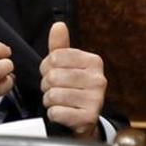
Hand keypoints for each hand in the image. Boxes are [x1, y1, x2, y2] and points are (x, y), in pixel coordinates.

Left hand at [40, 22, 105, 138]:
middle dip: (47, 85)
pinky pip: (56, 112)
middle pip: (52, 76)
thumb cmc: (72, 88)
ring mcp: (96, 100)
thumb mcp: (66, 65)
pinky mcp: (88, 118)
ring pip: (53, 94)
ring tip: (60, 101)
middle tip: (56, 89)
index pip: (55, 57)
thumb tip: (58, 25)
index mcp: (94, 62)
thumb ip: (60, 46)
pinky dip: (53, 114)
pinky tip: (63, 113)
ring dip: (49, 100)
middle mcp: (99, 79)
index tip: (54, 73)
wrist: (84, 120)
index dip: (47, 67)